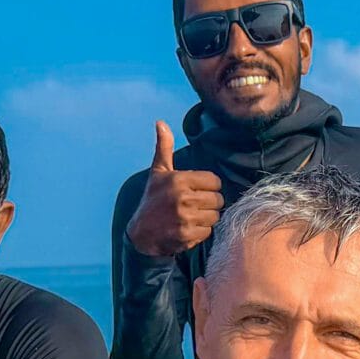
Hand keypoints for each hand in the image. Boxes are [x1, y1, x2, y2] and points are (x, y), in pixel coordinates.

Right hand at [125, 121, 225, 258]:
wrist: (141, 234)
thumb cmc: (152, 200)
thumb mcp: (158, 172)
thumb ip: (164, 147)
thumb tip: (160, 123)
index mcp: (179, 180)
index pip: (214, 181)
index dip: (209, 186)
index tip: (198, 190)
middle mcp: (183, 198)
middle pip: (218, 199)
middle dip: (210, 202)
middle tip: (196, 204)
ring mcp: (185, 218)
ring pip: (215, 216)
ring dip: (207, 217)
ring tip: (192, 216)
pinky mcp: (187, 235)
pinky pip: (208, 231)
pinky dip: (201, 231)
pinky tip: (189, 228)